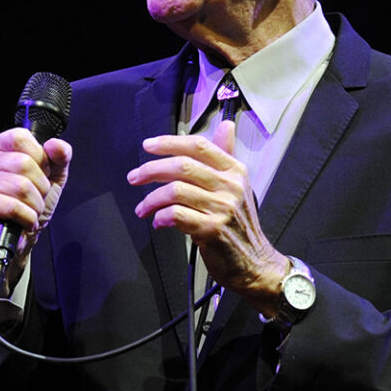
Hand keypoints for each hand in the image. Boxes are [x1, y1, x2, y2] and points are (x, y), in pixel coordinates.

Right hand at [0, 127, 72, 287]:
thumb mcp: (52, 176)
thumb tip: (56, 145)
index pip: (21, 137)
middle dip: (40, 188)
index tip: (38, 177)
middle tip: (33, 200)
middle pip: (24, 163)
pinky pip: (15, 207)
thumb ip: (60, 157)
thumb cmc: (31, 205)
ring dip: (34, 206)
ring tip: (28, 212)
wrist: (20, 240)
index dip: (39, 160)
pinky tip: (23, 222)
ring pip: (22, 186)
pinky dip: (27, 218)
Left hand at [127, 117, 287, 310]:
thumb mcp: (237, 187)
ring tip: (143, 208)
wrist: (255, 263)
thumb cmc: (240, 226)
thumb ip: (226, 157)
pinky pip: (176, 215)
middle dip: (151, 170)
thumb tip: (226, 127)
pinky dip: (161, 217)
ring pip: (175, 191)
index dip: (169, 143)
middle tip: (135, 178)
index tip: (148, 146)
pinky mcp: (212, 230)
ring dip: (151, 200)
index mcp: (235, 171)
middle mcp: (231, 187)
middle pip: (182, 166)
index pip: (198, 146)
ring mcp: (223, 209)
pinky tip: (159, 222)